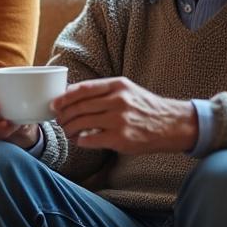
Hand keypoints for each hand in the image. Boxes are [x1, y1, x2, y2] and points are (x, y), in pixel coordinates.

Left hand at [52, 77, 196, 154]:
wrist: (171, 124)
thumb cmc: (145, 107)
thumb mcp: (126, 90)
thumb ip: (102, 90)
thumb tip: (71, 92)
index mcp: (118, 85)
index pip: (83, 89)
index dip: (64, 97)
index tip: (55, 104)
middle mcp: (118, 101)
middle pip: (79, 107)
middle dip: (64, 115)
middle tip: (59, 120)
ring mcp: (119, 120)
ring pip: (82, 123)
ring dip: (69, 129)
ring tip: (67, 131)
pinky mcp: (120, 139)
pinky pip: (90, 139)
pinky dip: (80, 141)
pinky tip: (79, 140)